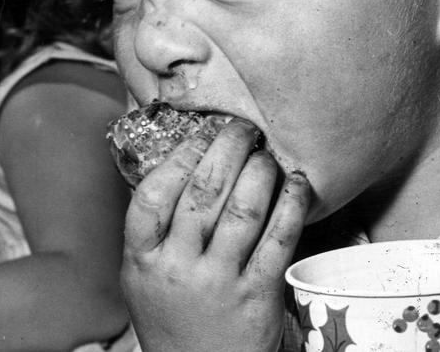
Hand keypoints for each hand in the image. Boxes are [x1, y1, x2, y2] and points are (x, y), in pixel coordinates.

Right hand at [121, 118, 310, 351]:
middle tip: (243, 127)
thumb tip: (181, 155)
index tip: (202, 133)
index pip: (152, 195)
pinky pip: (279, 237)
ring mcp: (219, 284)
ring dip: (260, 169)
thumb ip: (155, 225)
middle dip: (228, 148)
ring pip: (243, 208)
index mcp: (142, 261)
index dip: (180, 155)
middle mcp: (177, 270)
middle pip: (203, 192)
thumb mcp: (144, 274)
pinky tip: (297, 182)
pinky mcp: (258, 295)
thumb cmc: (174, 313)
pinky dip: (292, 202)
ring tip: (266, 153)